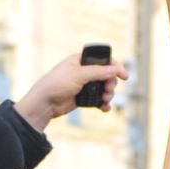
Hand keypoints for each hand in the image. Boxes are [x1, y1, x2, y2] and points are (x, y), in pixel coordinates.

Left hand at [14, 50, 129, 128]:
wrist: (44, 103)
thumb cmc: (57, 84)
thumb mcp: (79, 75)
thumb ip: (99, 72)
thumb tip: (116, 69)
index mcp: (80, 60)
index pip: (103, 60)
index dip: (115, 66)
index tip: (125, 76)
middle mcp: (83, 71)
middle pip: (106, 75)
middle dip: (111, 83)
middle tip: (109, 90)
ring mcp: (83, 85)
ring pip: (103, 88)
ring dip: (108, 94)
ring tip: (105, 100)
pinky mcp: (82, 97)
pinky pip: (97, 99)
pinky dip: (103, 103)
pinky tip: (104, 108)